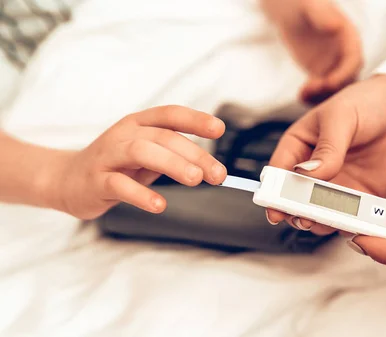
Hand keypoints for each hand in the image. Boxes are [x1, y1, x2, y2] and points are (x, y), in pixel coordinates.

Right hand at [45, 105, 226, 219]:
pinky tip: (159, 205)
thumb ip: (174, 155)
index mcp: (138, 124)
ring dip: (172, 164)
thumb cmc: (116, 166)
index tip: (218, 129)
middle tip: (216, 173)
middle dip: (194, 154)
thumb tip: (211, 165)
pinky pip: (119, 185)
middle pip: (163, 137)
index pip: (170, 115)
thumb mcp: (146, 154)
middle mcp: (123, 135)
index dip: (195, 119)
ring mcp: (107, 156)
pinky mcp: (95, 181)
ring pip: (141, 152)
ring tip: (195, 179)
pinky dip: (141, 194)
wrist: (67, 181)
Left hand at [261, 0, 361, 102]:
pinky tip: (301, 95)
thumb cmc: (303, 3)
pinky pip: (322, 90)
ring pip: (335, 88)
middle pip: (348, 78)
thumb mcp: (311, 6)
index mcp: (349, 37)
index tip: (329, 82)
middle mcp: (345, 53)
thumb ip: (323, 15)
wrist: (290, 10)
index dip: (344, 74)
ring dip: (323, 95)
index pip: (354, 60)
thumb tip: (336, 27)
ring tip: (304, 93)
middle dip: (334, 89)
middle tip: (314, 91)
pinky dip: (314, 96)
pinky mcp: (321, 72)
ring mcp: (334, 64)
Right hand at [265, 75, 385, 233]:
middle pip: (296, 200)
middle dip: (297, 213)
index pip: (279, 173)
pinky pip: (351, 216)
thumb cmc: (367, 102)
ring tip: (326, 223)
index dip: (274, 193)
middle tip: (304, 218)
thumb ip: (327, 148)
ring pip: (320, 213)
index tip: (275, 210)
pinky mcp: (362, 196)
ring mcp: (337, 185)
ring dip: (321, 222)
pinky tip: (352, 225)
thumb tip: (308, 174)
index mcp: (300, 146)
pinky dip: (349, 225)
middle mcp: (315, 170)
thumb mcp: (341, 118)